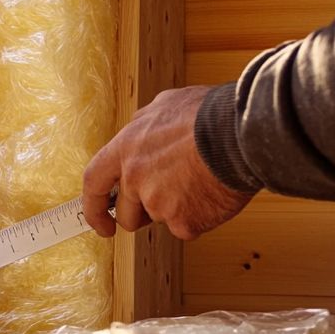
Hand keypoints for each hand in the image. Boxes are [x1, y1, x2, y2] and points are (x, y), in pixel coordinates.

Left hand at [82, 86, 252, 240]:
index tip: (102, 222)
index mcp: (126, 147)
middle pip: (127, 213)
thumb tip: (144, 130)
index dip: (94, 206)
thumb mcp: (167, 105)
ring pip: (161, 219)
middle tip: (167, 203)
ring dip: (177, 210)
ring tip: (200, 183)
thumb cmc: (210, 115)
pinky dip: (201, 216)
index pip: (94, 183)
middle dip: (142, 216)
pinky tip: (214, 194)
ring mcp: (157, 202)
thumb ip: (146, 125)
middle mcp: (135, 177)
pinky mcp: (182, 222)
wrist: (240, 134)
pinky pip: (188, 228)